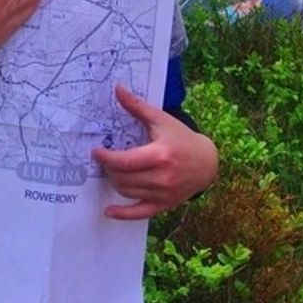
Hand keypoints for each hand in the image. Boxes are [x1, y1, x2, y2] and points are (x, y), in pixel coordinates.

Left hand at [92, 86, 217, 219]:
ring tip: (112, 170)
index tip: (96, 151)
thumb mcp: (161, 120)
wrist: (206, 162)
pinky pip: (139, 214)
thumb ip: (138, 106)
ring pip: (127, 192)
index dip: (106, 157)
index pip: (125, 161)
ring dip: (115, 181)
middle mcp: (162, 178)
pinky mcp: (164, 206)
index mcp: (160, 155)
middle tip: (105, 159)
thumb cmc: (181, 138)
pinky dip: (122, 214)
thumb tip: (118, 88)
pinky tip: (108, 211)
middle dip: (109, 168)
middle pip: (123, 178)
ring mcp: (163, 194)